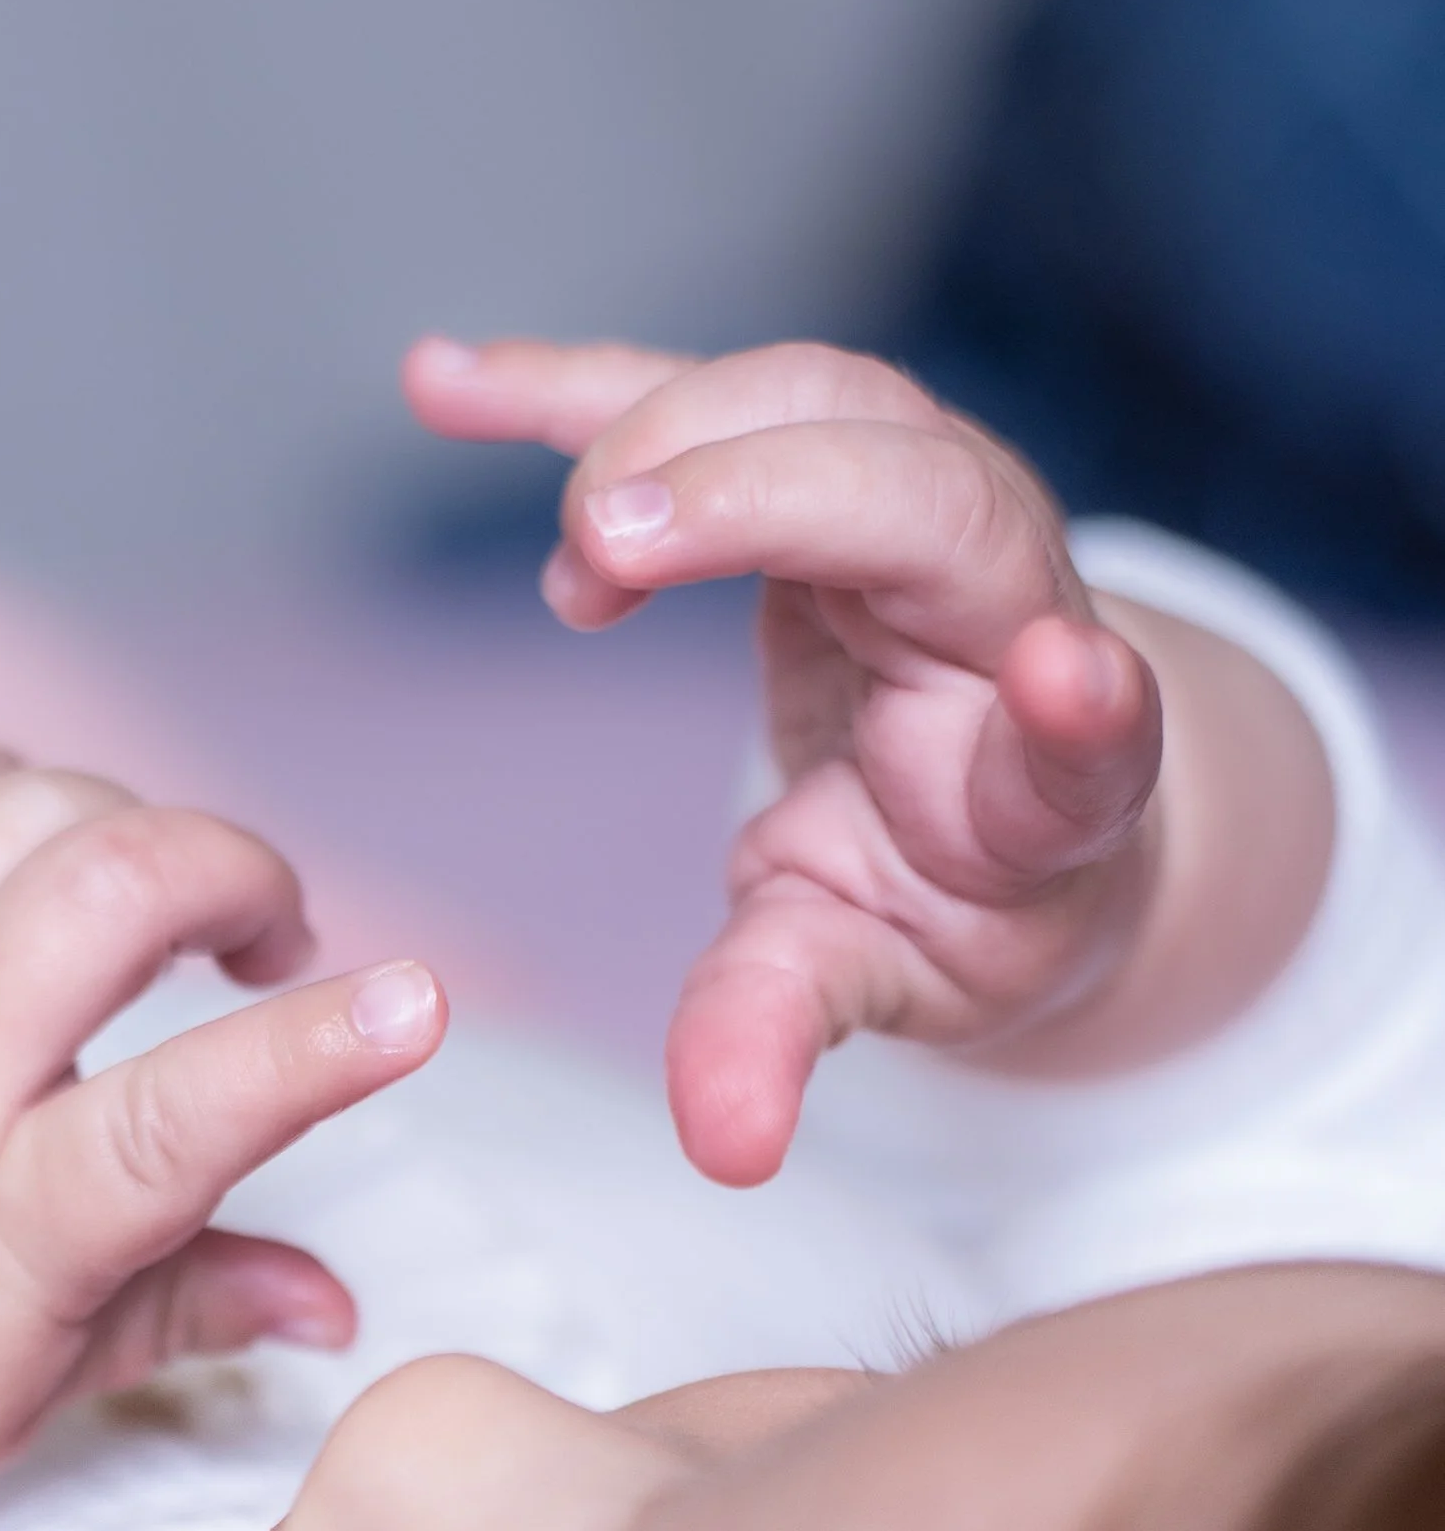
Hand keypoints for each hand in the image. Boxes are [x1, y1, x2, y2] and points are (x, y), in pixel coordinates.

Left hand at [0, 743, 445, 1530]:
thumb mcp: (19, 1399)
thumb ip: (183, 1314)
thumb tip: (335, 1302)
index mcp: (0, 1233)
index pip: (174, 1124)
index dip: (311, 1056)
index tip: (416, 1004)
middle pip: (101, 890)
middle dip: (234, 868)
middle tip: (273, 941)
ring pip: (22, 807)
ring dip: (135, 824)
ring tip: (164, 912)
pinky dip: (12, 791)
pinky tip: (45, 864)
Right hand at [404, 335, 1329, 1183]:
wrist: (990, 802)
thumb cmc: (945, 901)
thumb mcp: (872, 986)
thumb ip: (784, 1039)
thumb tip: (716, 1145)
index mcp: (1048, 773)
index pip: (1091, 726)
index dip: (1081, 706)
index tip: (1057, 680)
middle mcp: (1007, 597)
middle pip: (920, 493)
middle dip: (768, 494)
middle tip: (609, 547)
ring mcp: (918, 503)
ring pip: (817, 406)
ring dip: (669, 439)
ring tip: (577, 562)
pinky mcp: (816, 464)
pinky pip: (698, 400)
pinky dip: (571, 391)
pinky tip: (439, 386)